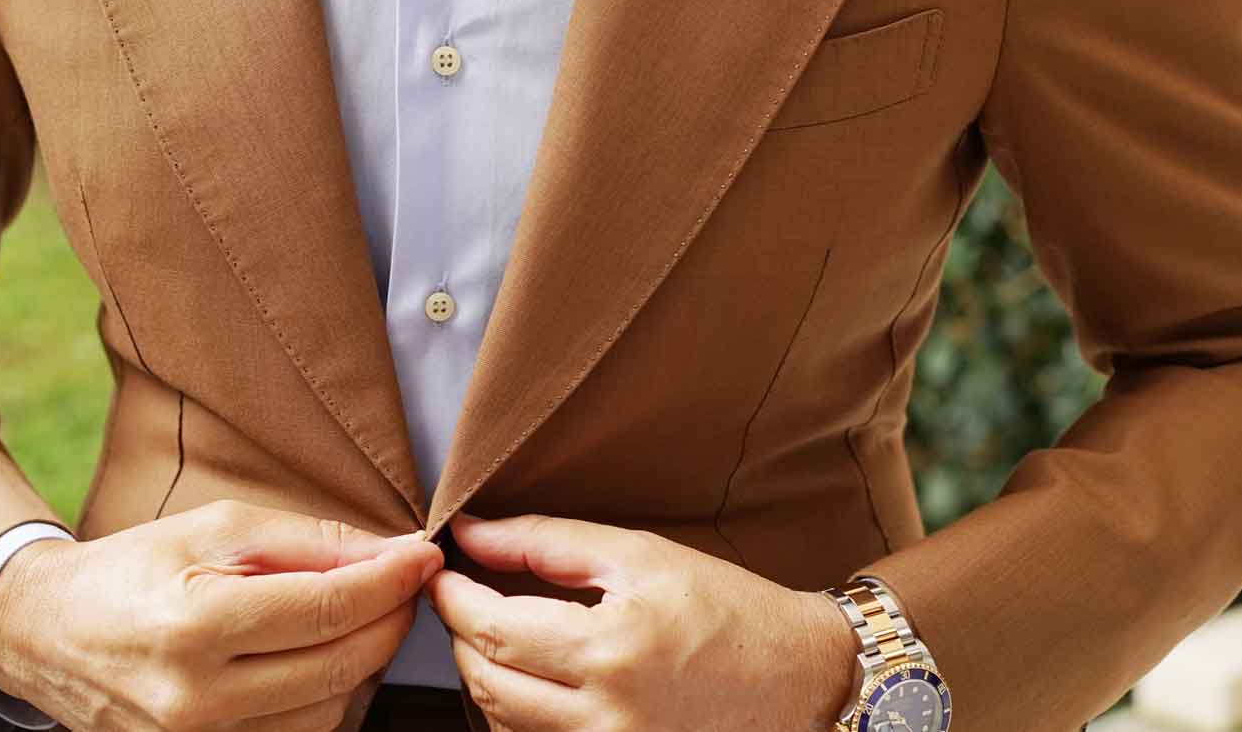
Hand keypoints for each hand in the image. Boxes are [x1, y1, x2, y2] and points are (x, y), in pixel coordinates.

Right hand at [0, 499, 443, 731]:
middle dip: (387, 619)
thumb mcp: (216, 528)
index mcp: (196, 625)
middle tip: (404, 583)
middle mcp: (196, 698)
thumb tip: (390, 553)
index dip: (389, 581)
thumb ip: (308, 541)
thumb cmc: (137, 568)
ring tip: (358, 617)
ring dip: (361, 663)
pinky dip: (325, 698)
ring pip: (327, 712)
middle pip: (338, 666)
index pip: (328, 609)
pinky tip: (321, 659)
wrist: (48, 634)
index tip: (423, 556)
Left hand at [427, 513, 857, 731]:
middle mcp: (605, 717)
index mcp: (610, 650)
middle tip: (462, 595)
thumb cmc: (728, 607)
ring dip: (485, 675)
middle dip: (460, 636)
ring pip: (503, 723)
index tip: (440, 571)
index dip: (451, 598)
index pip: (490, 630)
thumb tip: (470, 530)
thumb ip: (546, 541)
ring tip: (497, 630)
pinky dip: (517, 712)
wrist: (802, 677)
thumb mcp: (639, 554)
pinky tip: (532, 676)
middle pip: (486, 683)